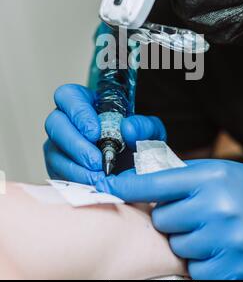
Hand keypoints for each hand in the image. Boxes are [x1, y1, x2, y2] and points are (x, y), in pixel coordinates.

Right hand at [44, 84, 165, 183]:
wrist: (137, 170)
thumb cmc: (137, 143)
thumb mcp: (150, 131)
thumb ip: (145, 126)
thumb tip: (127, 128)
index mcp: (84, 102)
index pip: (68, 96)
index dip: (77, 112)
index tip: (95, 132)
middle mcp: (66, 121)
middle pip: (55, 124)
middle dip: (75, 144)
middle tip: (96, 161)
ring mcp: (59, 145)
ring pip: (53, 152)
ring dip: (75, 167)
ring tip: (98, 177)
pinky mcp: (58, 168)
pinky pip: (58, 174)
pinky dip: (75, 181)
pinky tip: (93, 185)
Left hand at [95, 159, 242, 278]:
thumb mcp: (213, 171)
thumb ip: (178, 177)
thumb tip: (135, 183)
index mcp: (209, 178)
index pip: (156, 183)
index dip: (127, 186)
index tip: (107, 186)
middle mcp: (217, 206)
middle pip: (162, 220)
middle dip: (168, 218)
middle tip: (187, 213)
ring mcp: (227, 238)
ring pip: (177, 247)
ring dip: (184, 241)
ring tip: (205, 229)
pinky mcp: (236, 266)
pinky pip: (195, 271)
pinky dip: (199, 262)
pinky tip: (213, 247)